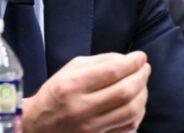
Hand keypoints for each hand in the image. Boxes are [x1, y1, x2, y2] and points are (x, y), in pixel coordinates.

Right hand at [22, 51, 150, 132]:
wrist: (38, 126)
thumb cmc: (56, 92)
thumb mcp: (70, 69)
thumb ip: (100, 61)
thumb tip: (127, 59)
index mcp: (72, 85)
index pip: (112, 71)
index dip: (132, 62)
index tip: (141, 56)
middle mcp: (81, 108)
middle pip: (125, 92)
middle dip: (141, 77)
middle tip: (145, 68)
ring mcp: (90, 128)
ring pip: (131, 111)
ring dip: (143, 95)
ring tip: (142, 85)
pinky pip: (128, 128)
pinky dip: (138, 114)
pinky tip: (136, 103)